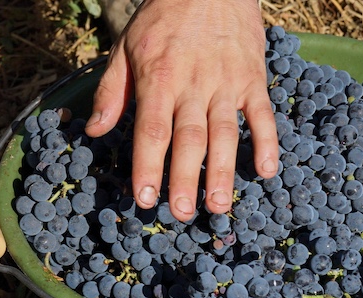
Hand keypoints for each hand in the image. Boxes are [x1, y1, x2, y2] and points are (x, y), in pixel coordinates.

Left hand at [85, 0, 279, 221]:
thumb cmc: (162, 18)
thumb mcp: (126, 47)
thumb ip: (111, 91)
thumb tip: (94, 131)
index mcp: (159, 79)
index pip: (152, 130)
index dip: (149, 166)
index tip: (145, 198)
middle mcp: (194, 85)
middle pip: (189, 139)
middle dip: (185, 179)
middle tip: (182, 213)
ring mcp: (227, 83)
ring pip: (225, 133)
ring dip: (223, 172)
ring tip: (218, 206)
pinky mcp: (253, 78)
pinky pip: (263, 114)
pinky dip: (268, 142)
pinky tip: (267, 171)